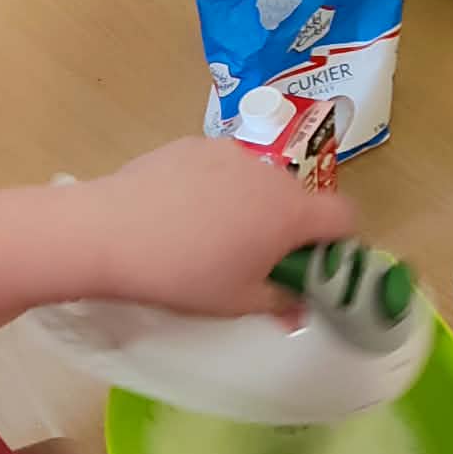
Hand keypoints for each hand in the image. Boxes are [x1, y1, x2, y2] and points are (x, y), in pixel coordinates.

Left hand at [80, 135, 355, 316]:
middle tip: (256, 260)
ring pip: (258, 181)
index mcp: (291, 211)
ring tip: (210, 236)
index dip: (338, 243)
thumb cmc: (182, 275)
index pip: (345, 217)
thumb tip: (300, 309)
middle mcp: (269, 172)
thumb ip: (280, 303)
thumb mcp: (236, 302)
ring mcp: (229, 152)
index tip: (313, 266)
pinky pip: (220, 168)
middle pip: (298, 198)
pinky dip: (215, 188)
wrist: (108, 232)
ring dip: (251, 205)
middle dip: (288, 227)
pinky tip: (180, 213)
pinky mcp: (192, 143)